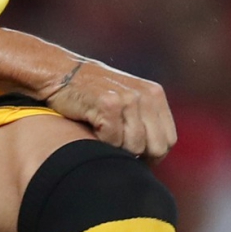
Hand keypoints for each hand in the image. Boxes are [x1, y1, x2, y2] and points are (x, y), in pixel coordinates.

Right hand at [44, 57, 175, 160]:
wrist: (61, 73)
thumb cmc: (92, 93)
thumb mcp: (128, 98)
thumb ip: (145, 119)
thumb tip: (155, 154)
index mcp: (155, 94)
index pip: (169, 140)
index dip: (154, 155)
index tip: (137, 159)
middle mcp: (146, 95)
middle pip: (156, 147)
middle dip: (138, 156)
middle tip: (118, 150)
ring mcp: (128, 99)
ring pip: (135, 146)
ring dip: (117, 149)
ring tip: (103, 136)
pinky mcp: (109, 104)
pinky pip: (113, 140)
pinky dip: (101, 142)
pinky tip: (93, 130)